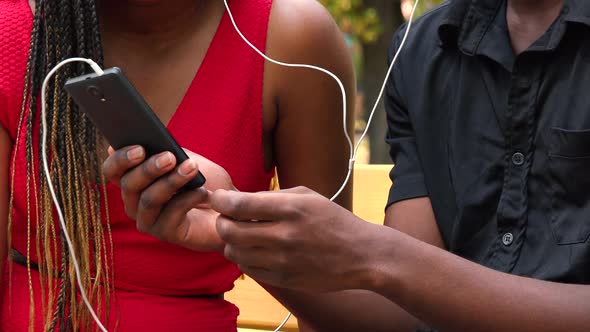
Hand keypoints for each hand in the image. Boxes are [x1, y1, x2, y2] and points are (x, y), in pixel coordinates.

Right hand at [102, 145, 234, 251]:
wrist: (230, 208)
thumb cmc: (205, 182)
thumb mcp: (186, 159)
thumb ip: (166, 150)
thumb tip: (144, 139)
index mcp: (134, 181)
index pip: (112, 170)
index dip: (120, 159)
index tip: (140, 148)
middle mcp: (134, 202)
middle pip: (128, 185)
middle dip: (149, 169)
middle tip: (170, 157)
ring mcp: (147, 220)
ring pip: (148, 199)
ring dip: (171, 181)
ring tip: (192, 168)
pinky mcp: (164, 234)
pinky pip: (170, 214)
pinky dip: (188, 199)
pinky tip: (204, 193)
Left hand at [210, 187, 379, 291]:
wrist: (361, 255)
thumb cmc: (333, 220)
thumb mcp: (306, 196)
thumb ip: (270, 196)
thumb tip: (237, 198)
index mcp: (290, 208)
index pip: (238, 205)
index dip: (220, 200)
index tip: (218, 198)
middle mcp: (284, 235)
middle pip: (229, 231)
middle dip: (221, 221)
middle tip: (227, 217)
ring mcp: (282, 260)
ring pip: (234, 253)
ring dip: (230, 242)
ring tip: (240, 234)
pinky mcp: (283, 279)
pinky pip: (248, 269)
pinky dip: (244, 258)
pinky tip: (254, 249)